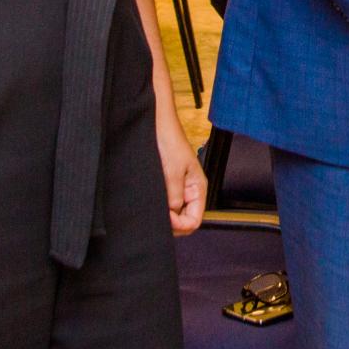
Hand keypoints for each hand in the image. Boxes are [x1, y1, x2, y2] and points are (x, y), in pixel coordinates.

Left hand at [160, 116, 204, 234]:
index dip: (181, 224)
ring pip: (174, 214)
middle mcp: (189, 191)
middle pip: (185, 220)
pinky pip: (165, 204)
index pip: (195, 220)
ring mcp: (177, 189)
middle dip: (172, 223)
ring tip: (153, 209)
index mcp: (198, 188)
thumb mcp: (174, 171)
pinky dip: (159, 208)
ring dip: (165, 216)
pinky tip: (151, 203)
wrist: (157, 123)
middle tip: (158, 217)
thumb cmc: (170, 140)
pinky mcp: (166, 185)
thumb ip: (174, 195)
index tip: (166, 218)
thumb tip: (172, 215)